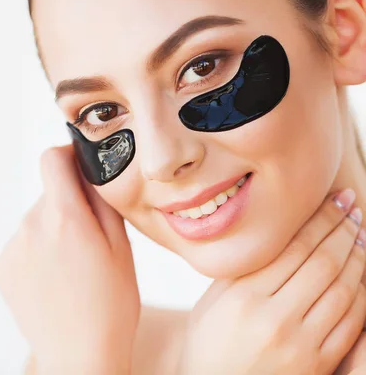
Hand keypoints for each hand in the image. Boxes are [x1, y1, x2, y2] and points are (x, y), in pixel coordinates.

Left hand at [0, 145, 139, 374]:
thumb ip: (102, 200)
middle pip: (48, 194)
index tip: (80, 168)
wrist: (80, 355)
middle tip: (90, 240)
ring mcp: (12, 249)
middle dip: (68, 205)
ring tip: (72, 267)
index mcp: (64, 218)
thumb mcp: (121, 246)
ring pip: (36, 220)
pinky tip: (55, 279)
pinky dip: (37, 251)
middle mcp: (30, 227)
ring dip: (52, 230)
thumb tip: (89, 169)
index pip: (52, 159)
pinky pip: (22, 243)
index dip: (68, 156)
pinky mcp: (2, 268)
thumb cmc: (110, 306)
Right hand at [177, 189, 365, 374]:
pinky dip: (362, 295)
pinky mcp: (315, 365)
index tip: (336, 199)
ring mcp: (297, 343)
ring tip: (362, 235)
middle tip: (354, 207)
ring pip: (341, 289)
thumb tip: (271, 236)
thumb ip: (238, 273)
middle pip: (321, 262)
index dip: (319, 219)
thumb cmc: (208, 347)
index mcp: (240, 297)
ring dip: (358, 257)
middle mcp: (270, 317)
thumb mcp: (210, 304)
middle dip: (343, 229)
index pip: (291, 247)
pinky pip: (350, 323)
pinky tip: (362, 276)